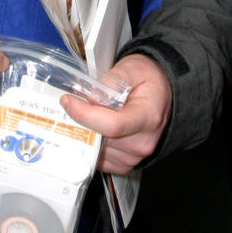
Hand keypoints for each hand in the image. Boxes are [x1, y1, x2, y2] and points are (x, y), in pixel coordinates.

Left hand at [59, 53, 172, 174]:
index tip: (68, 101)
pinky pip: (100, 160)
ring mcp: (135, 156)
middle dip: (81, 121)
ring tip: (90, 114)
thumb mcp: (133, 68)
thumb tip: (90, 96)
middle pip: (100, 139)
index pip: (112, 124)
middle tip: (74, 104)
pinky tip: (95, 128)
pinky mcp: (127, 164)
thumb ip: (111, 79)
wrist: (163, 96)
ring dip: (86, 133)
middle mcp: (143, 141)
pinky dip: (93, 145)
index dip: (84, 114)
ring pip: (96, 151)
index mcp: (148, 117)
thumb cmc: (150, 82)